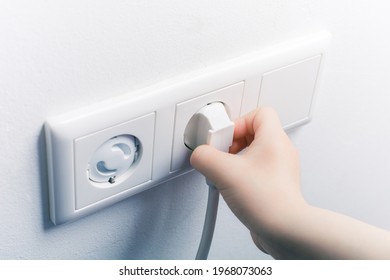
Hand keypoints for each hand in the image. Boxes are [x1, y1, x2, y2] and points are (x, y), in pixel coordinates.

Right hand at [190, 107, 305, 256]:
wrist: (284, 231)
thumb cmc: (267, 201)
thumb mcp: (224, 172)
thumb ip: (204, 157)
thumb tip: (199, 156)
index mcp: (274, 139)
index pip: (259, 112)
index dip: (237, 121)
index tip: (224, 138)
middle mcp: (281, 151)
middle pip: (254, 132)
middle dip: (232, 142)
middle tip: (222, 154)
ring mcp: (280, 169)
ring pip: (254, 153)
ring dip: (235, 160)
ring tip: (225, 172)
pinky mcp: (276, 185)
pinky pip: (256, 171)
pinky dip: (242, 175)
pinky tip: (231, 187)